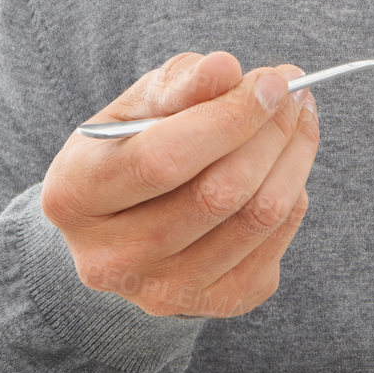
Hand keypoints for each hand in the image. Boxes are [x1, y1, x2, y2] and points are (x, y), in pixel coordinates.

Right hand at [42, 50, 318, 318]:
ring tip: (298, 117)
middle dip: (271, 132)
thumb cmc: (134, 148)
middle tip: (294, 92)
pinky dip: (294, 194)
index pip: (163, 158)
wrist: (127, 226)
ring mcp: (163, 291)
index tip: (273, 81)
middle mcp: (110, 259)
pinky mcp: (214, 303)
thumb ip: (180, 84)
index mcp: (75, 197)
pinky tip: (286, 164)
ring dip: (294, 157)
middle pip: (218, 194)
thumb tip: (225, 69)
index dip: (229, 117)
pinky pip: (276, 243)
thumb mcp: (139, 106)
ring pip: (258, 218)